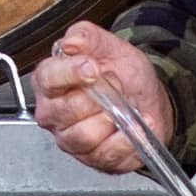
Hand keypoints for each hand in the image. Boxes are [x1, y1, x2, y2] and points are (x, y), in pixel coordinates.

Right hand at [31, 21, 175, 174]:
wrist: (148, 102)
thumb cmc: (124, 76)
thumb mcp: (111, 47)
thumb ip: (88, 37)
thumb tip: (71, 42)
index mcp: (50, 81)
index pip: (48, 78)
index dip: (71, 73)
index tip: (93, 68)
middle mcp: (52, 112)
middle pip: (67, 110)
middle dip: (101, 96)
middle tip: (116, 87)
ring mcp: (69, 138)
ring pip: (85, 135)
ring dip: (113, 119)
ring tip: (123, 108)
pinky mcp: (90, 158)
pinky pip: (107, 153)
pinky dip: (127, 139)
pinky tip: (132, 127)